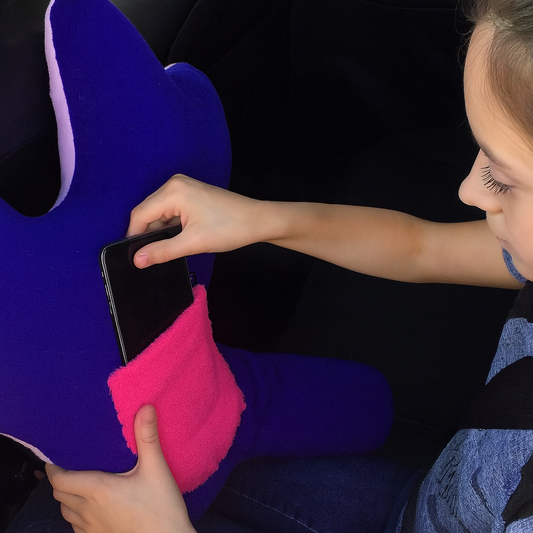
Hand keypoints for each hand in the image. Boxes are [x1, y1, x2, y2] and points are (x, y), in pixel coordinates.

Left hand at [46, 405, 195, 532]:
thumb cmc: (162, 507)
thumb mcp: (157, 468)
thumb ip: (147, 437)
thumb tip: (145, 408)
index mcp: (97, 490)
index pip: (60, 479)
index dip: (53, 467)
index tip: (57, 454)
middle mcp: (88, 510)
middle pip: (59, 494)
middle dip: (59, 478)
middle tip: (70, 463)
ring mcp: (92, 528)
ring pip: (65, 511)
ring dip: (67, 496)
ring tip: (79, 482)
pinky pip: (76, 526)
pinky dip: (76, 514)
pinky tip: (91, 506)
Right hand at [126, 174, 266, 267]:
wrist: (258, 221)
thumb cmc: (230, 228)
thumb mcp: (192, 243)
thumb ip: (162, 251)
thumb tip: (137, 260)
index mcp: (172, 191)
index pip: (139, 215)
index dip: (134, 237)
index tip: (135, 257)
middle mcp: (174, 184)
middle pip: (147, 212)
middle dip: (147, 234)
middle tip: (151, 257)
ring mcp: (183, 187)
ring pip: (159, 212)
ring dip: (160, 231)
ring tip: (169, 248)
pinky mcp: (191, 193)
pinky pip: (170, 210)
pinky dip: (170, 225)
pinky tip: (178, 238)